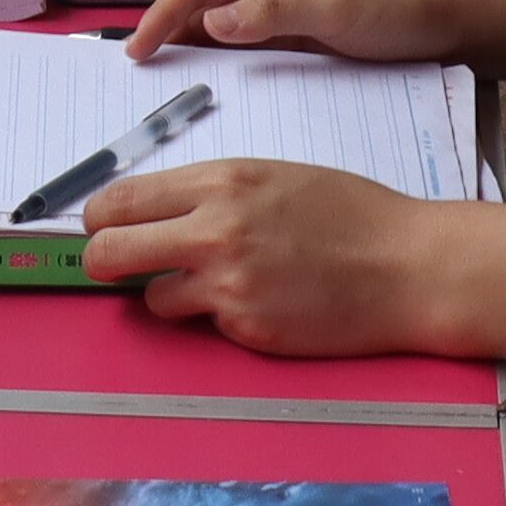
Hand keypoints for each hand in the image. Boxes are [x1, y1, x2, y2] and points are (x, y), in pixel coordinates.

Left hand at [77, 157, 470, 360]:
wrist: (407, 266)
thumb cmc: (350, 214)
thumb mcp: (273, 177)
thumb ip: (210, 192)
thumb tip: (152, 212)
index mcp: (221, 181)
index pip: (119, 201)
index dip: (98, 219)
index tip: (99, 228)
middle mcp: (215, 229)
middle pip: (108, 252)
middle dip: (102, 263)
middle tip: (115, 268)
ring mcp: (229, 284)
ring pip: (150, 298)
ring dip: (167, 294)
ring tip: (214, 284)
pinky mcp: (247, 329)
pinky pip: (204, 325)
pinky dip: (219, 317)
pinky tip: (261, 301)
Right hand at [125, 0, 451, 64]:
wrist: (440, 22)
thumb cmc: (392, 7)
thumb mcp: (332, 8)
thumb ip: (271, 13)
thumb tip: (212, 21)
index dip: (162, 13)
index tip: (138, 48)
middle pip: (201, 2)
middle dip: (166, 30)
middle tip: (138, 69)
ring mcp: (277, 5)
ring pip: (218, 25)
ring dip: (189, 48)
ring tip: (160, 81)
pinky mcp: (291, 32)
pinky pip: (243, 45)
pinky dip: (219, 62)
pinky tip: (207, 83)